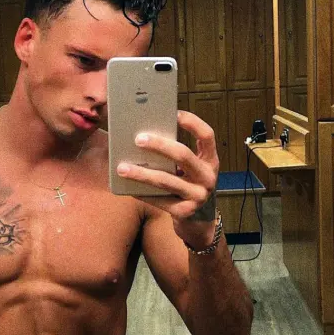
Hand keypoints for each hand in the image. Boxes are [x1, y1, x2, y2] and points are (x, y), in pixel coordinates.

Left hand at [117, 110, 219, 248]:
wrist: (198, 221)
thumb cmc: (189, 186)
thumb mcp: (191, 170)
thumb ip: (177, 157)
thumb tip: (146, 138)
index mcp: (210, 160)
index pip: (207, 135)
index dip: (192, 123)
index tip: (174, 113)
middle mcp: (208, 177)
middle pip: (183, 155)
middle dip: (160, 146)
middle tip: (138, 139)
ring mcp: (198, 196)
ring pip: (166, 180)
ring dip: (142, 173)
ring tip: (122, 167)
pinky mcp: (185, 212)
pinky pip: (159, 200)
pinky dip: (142, 193)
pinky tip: (128, 188)